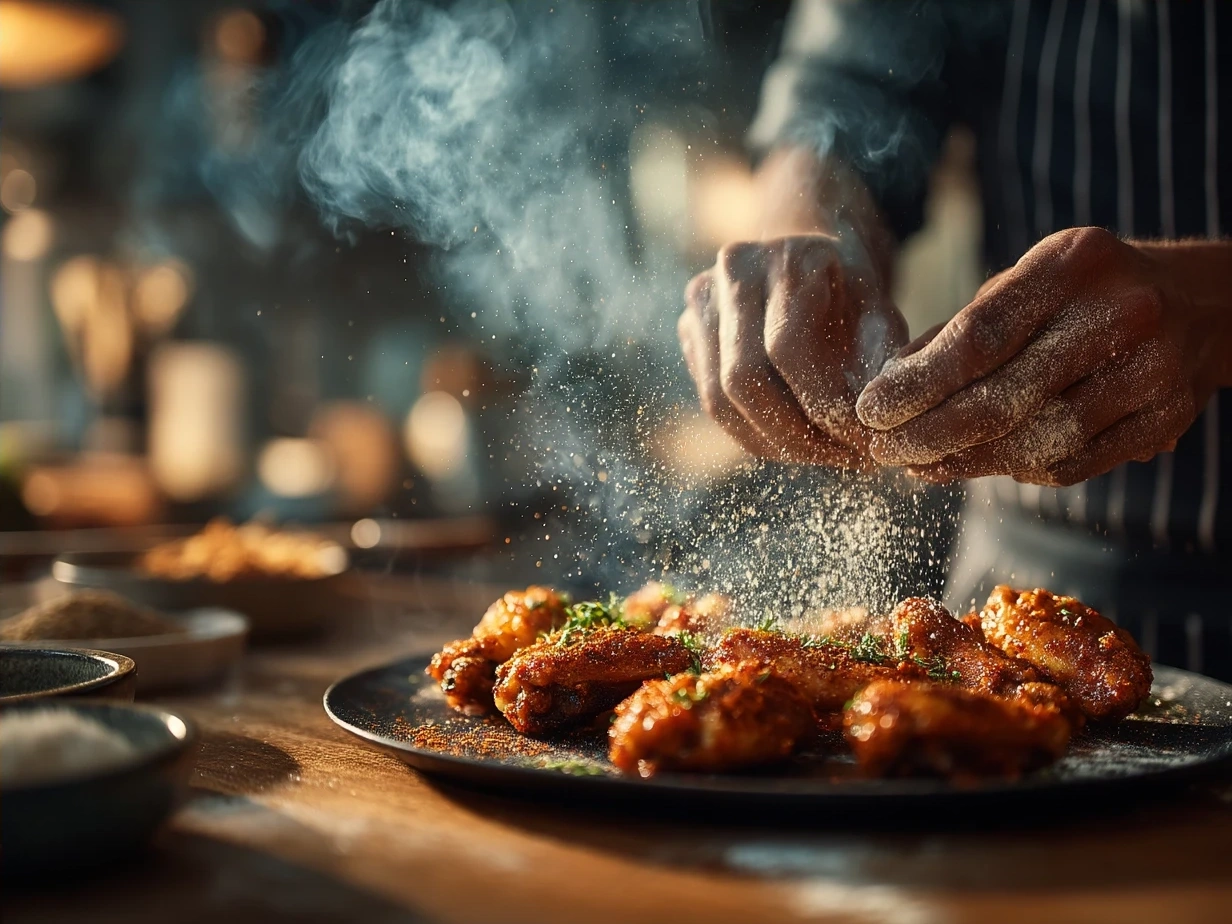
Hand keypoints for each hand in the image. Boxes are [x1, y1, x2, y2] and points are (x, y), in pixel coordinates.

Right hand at [678, 235, 907, 467]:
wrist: (807, 259)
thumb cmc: (852, 293)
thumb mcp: (883, 316)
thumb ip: (883, 363)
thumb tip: (873, 423)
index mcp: (788, 258)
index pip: (788, 349)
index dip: (824, 407)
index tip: (866, 443)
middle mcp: (734, 271)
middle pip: (744, 379)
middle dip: (798, 436)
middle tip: (847, 459)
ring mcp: (702, 301)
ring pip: (719, 401)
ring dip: (775, 443)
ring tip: (826, 455)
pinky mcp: (689, 330)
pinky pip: (712, 404)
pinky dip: (755, 436)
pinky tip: (797, 442)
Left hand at [856, 227, 1218, 485]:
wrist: (1199, 303)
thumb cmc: (1081, 292)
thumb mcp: (1024, 281)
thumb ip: (959, 329)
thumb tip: (890, 384)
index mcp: (1071, 263)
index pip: (979, 337)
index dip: (918, 383)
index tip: (871, 411)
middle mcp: (1119, 313)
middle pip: (1004, 397)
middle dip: (931, 433)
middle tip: (886, 451)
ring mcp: (1151, 370)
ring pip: (1038, 439)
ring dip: (968, 461)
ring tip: (921, 464)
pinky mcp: (1164, 419)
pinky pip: (1073, 463)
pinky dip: (1016, 469)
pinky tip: (978, 465)